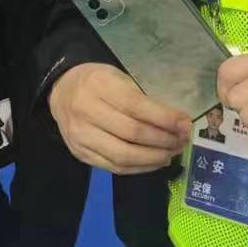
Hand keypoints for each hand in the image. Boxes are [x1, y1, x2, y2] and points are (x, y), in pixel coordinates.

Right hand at [48, 62, 191, 173]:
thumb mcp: (119, 78)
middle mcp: (86, 111)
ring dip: (154, 158)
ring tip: (171, 153)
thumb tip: (177, 122)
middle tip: (181, 141)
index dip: (165, 118)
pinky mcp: (80, 153)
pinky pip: (114, 167)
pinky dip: (139, 168)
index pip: (137, 107)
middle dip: (163, 140)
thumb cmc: (97, 81)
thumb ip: (143, 99)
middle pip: (132, 134)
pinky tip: (154, 161)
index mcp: (99, 86)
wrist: (61, 90)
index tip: (185, 124)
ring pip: (123, 155)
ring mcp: (81, 136)